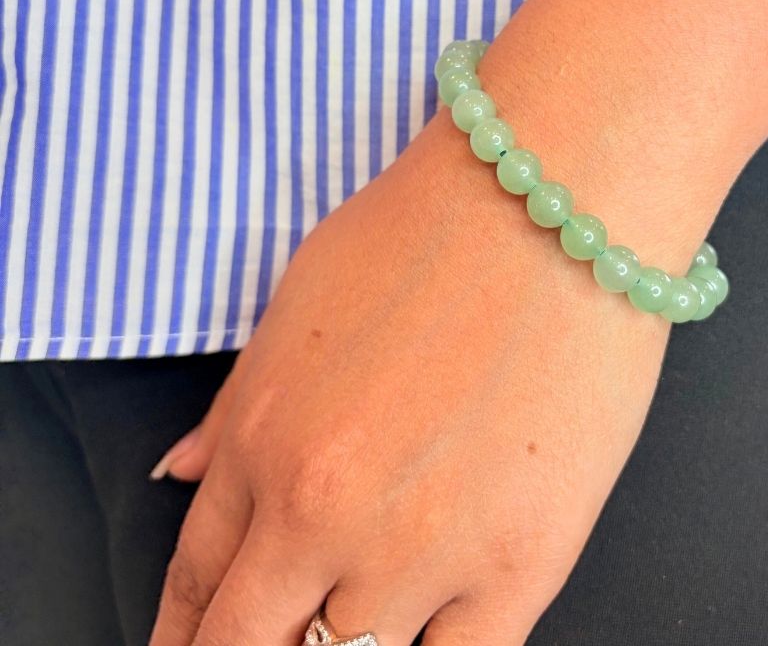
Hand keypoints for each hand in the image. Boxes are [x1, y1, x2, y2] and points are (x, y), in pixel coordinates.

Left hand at [149, 106, 672, 645]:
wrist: (553, 199)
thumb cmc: (434, 226)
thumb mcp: (302, 296)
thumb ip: (237, 401)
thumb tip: (182, 470)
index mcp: (263, 438)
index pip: (196, 579)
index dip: (190, 629)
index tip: (200, 644)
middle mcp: (323, 508)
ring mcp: (421, 547)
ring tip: (367, 616)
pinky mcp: (520, 564)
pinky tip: (431, 633)